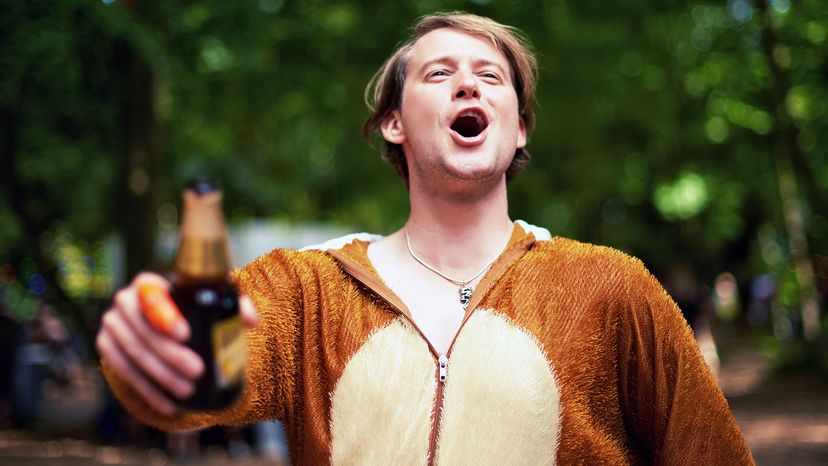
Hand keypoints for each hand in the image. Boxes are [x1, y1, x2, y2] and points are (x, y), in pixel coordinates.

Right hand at [96, 272, 258, 414]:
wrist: (162, 323)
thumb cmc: (191, 308)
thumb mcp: (213, 301)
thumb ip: (235, 305)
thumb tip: (251, 321)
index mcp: (148, 283)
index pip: (151, 295)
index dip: (165, 315)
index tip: (187, 335)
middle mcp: (124, 300)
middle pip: (142, 330)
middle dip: (169, 355)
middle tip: (197, 371)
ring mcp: (112, 325)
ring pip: (132, 354)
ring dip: (160, 376)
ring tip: (187, 391)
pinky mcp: (106, 347)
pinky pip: (122, 371)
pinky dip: (147, 390)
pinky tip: (168, 405)